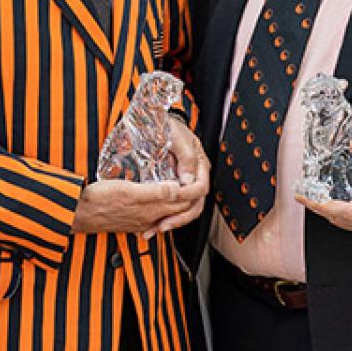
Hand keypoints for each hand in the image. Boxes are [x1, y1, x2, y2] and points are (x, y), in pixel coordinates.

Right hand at [73, 176, 201, 234]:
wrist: (76, 213)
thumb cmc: (98, 201)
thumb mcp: (128, 190)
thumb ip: (155, 191)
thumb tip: (178, 188)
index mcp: (151, 209)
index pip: (183, 201)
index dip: (194, 188)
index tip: (198, 176)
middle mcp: (149, 218)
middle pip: (180, 209)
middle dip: (191, 197)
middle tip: (195, 181)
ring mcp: (140, 221)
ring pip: (168, 213)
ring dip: (178, 203)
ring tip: (182, 189)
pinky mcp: (131, 221)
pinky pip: (154, 217)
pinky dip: (162, 209)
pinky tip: (158, 203)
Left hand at [144, 114, 210, 236]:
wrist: (154, 120)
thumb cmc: (167, 125)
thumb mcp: (177, 136)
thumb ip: (186, 157)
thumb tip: (189, 180)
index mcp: (199, 164)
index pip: (201, 187)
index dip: (189, 195)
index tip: (176, 198)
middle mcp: (193, 176)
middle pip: (194, 204)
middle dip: (179, 217)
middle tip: (163, 224)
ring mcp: (183, 183)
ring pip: (183, 209)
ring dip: (171, 221)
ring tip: (155, 229)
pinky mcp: (171, 187)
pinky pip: (171, 206)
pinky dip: (161, 216)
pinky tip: (150, 224)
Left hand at [294, 140, 351, 236]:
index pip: (346, 210)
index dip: (323, 204)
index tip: (307, 197)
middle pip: (338, 218)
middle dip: (317, 206)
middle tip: (301, 194)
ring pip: (340, 222)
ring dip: (323, 210)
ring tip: (308, 197)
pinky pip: (345, 222)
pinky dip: (332, 212)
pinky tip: (323, 202)